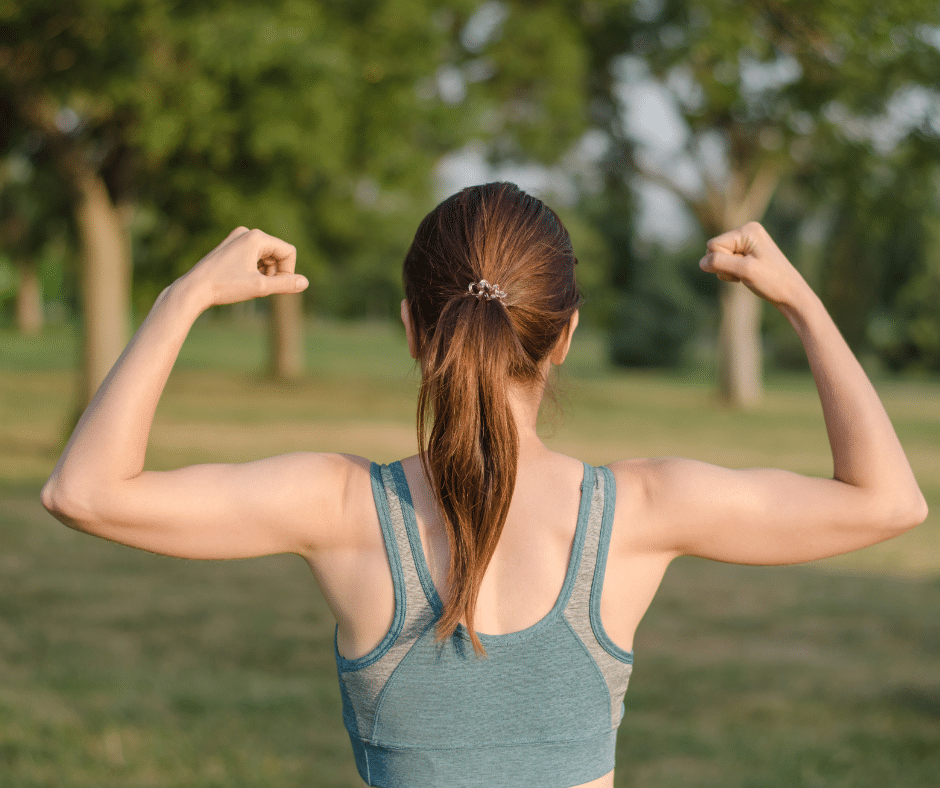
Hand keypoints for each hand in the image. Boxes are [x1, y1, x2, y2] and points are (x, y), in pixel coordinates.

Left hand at [181, 227, 308, 307]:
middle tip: (263, 288)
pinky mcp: (229, 246)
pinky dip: (255, 269)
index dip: (288, 272)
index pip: (289, 252)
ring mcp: (236, 238)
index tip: (276, 287)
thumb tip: (305, 282)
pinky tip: (243, 281)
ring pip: (266, 255)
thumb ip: (285, 284)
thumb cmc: (226, 286)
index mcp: (256, 237)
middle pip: (278, 252)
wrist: (193, 289)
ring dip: (266, 272)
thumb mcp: (260, 287)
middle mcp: (247, 232)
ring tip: (252, 286)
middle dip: (276, 271)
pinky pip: (253, 256)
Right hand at [699, 221, 809, 307]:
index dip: (722, 262)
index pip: (714, 245)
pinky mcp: (747, 252)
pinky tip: (748, 276)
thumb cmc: (772, 281)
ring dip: (729, 271)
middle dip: (725, 266)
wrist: (791, 294)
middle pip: (715, 250)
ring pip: (719, 258)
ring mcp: (747, 242)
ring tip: (748, 275)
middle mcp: (747, 231)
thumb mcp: (744, 270)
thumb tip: (701, 262)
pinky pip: (727, 262)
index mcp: (748, 230)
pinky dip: (733, 272)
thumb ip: (720, 263)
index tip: (744, 268)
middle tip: (746, 273)